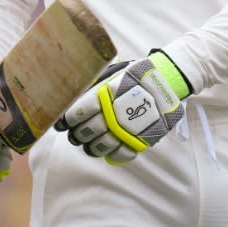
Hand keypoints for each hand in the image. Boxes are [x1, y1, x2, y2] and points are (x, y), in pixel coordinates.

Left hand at [56, 51, 191, 164]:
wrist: (166, 81)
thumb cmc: (136, 74)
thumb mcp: (114, 72)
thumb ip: (95, 82)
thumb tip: (74, 92)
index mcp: (105, 94)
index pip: (79, 111)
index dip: (67, 119)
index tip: (61, 123)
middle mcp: (114, 113)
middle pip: (87, 131)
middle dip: (77, 135)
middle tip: (75, 134)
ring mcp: (127, 128)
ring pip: (101, 146)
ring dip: (91, 147)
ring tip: (88, 145)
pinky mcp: (140, 139)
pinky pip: (121, 154)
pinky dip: (112, 155)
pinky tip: (107, 151)